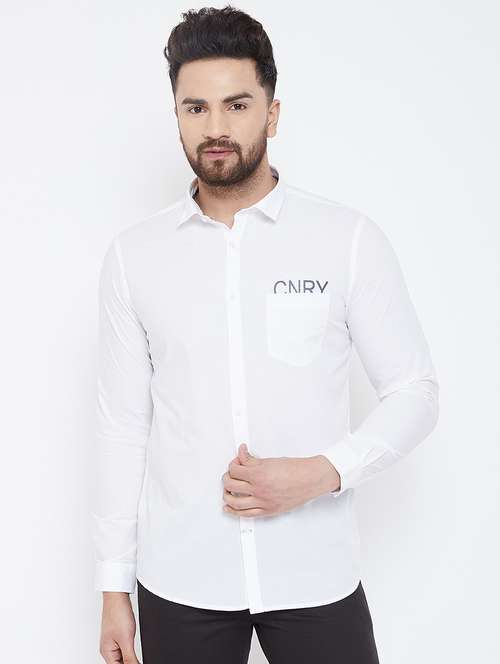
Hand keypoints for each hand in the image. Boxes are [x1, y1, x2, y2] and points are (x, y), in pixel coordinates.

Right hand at [100, 592, 140, 662]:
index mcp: (107, 652)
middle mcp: (108, 649)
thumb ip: (130, 658)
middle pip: (120, 663)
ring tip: (137, 658)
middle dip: (130, 662)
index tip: (138, 663)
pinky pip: (124, 649)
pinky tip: (135, 652)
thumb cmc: (117, 613)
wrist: (117, 596)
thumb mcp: (126, 639)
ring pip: (122, 658)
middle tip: (138, 659)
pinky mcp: (118, 635)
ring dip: (130, 659)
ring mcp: (113, 642)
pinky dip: (130, 652)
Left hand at [221, 443, 340, 517]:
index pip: (234, 469)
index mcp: (259, 474)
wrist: (311, 479)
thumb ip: (252, 460)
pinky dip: (234, 512)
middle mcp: (259, 489)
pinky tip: (229, 507)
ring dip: (227, 495)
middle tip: (230, 474)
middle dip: (227, 478)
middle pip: (231, 485)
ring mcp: (263, 502)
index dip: (233, 464)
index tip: (237, 462)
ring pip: (235, 502)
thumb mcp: (271, 461)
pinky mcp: (268, 511)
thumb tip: (242, 456)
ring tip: (227, 490)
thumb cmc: (296, 469)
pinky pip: (246, 514)